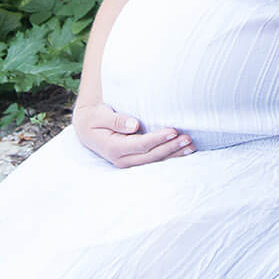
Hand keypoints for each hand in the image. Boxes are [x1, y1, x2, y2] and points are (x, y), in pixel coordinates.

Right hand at [72, 103, 195, 167]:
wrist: (87, 127)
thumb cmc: (95, 117)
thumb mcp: (100, 115)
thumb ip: (116, 120)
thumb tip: (134, 125)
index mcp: (113, 148)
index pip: (141, 145)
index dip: (158, 139)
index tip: (173, 130)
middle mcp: (122, 159)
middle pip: (151, 156)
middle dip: (171, 148)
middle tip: (188, 139)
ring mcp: (128, 162)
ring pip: (155, 161)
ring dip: (174, 154)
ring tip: (191, 146)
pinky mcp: (134, 160)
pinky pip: (154, 160)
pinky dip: (170, 156)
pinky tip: (184, 151)